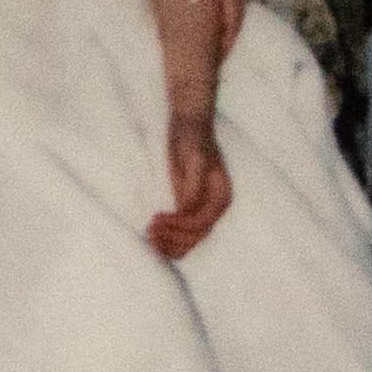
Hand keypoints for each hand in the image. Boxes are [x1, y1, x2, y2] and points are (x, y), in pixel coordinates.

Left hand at [147, 116, 231, 260]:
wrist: (189, 127)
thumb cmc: (194, 140)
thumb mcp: (194, 159)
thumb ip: (193, 185)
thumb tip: (187, 209)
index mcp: (221, 197)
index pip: (201, 223)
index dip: (179, 226)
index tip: (157, 219)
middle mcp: (214, 208)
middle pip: (195, 236)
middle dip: (172, 238)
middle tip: (149, 230)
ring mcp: (203, 210)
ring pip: (189, 240)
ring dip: (170, 244)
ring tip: (150, 236)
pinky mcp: (189, 209)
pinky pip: (182, 232)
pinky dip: (169, 239)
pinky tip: (155, 237)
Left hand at [188, 0, 265, 55]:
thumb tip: (195, 2)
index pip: (230, 20)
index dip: (225, 42)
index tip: (217, 61)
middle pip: (237, 20)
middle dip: (228, 42)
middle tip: (218, 61)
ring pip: (239, 11)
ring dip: (231, 30)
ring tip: (221, 45)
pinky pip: (239, 0)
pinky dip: (232, 14)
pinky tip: (225, 17)